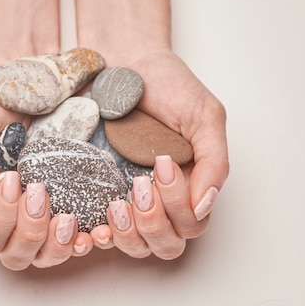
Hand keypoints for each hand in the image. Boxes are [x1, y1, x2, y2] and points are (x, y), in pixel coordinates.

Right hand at [0, 64, 93, 268]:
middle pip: (16, 254)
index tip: (12, 178)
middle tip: (40, 194)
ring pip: (46, 254)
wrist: (21, 66)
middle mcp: (9, 210)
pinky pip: (77, 234)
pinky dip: (86, 238)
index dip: (1, 222)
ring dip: (58, 245)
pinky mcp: (70, 195)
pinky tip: (96, 229)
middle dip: (30, 234)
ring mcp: (40, 206)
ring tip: (70, 220)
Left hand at [94, 50, 229, 258]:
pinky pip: (97, 231)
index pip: (190, 224)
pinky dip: (96, 235)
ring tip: (115, 205)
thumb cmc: (168, 85)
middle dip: (154, 225)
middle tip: (139, 187)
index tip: (162, 166)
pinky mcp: (92, 192)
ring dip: (127, 234)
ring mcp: (125, 198)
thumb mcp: (203, 116)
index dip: (178, 208)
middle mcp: (159, 198)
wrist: (123, 59)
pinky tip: (89, 225)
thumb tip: (204, 206)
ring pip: (133, 246)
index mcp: (189, 185)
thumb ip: (214, 161)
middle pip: (164, 244)